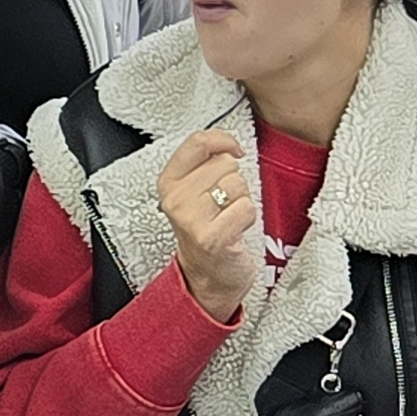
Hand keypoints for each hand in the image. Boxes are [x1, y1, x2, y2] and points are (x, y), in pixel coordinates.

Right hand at [155, 129, 258, 320]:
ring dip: (241, 201)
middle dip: (233, 181)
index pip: (197, 142)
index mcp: (169, 182)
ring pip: (238, 185)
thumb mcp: (197, 191)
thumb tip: (228, 145)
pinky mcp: (211, 237)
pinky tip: (235, 230)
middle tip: (223, 203)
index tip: (234, 150)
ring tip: (228, 217)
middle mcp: (175, 199)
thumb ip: (207, 163)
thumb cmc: (207, 230)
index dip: (224, 140)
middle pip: (225, 164)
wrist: (209, 274)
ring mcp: (191, 219)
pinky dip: (248, 218)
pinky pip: (246, 208)